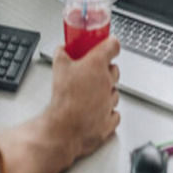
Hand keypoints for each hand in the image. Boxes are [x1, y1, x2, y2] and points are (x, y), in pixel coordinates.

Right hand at [47, 36, 120, 165]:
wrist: (63, 128)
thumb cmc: (63, 99)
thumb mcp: (57, 68)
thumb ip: (61, 54)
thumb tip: (62, 49)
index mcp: (97, 65)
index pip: (113, 46)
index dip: (111, 44)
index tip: (110, 44)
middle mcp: (107, 82)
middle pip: (115, 70)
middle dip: (106, 69)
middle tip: (93, 71)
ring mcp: (110, 102)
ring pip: (114, 92)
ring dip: (106, 91)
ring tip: (90, 94)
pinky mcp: (110, 121)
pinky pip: (114, 113)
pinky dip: (107, 111)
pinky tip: (96, 110)